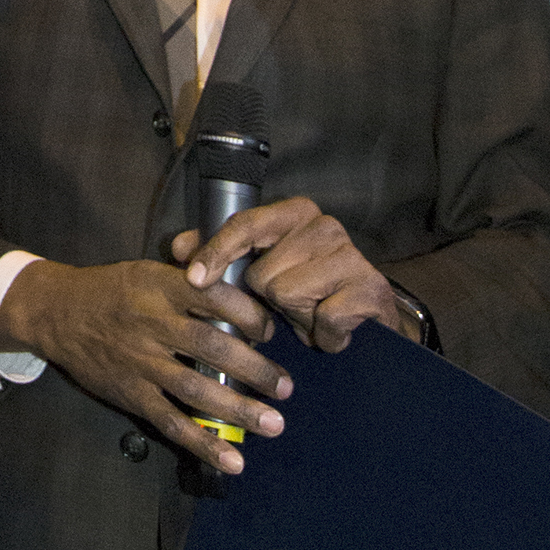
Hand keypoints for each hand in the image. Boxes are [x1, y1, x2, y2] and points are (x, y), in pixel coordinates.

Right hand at [0, 253, 291, 475]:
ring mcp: (141, 362)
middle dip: (255, 369)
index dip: (248, 314)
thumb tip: (239, 275)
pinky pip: (171, 422)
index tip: (269, 331)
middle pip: (212, 346)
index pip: (213, 296)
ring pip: (196, 388)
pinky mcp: (131, 394)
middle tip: (286, 387)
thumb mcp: (147, 269)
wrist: (56, 313)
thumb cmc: (112, 290)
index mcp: (160, 286)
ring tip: (274, 424)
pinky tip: (233, 461)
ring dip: (239, 409)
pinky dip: (204, 444)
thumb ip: (190, 275)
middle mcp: (152, 323)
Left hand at [180, 197, 412, 353]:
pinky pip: (324, 320)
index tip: (193, 278)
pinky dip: (325, 335)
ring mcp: (352, 255)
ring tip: (313, 314)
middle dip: (270, 299)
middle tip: (293, 303)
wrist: (369, 321)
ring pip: (288, 296)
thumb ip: (221, 253)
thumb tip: (177, 248)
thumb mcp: (263, 268)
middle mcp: (325, 225)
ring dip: (298, 318)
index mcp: (295, 213)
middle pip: (262, 274)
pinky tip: (335, 329)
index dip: (216, 252)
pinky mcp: (371, 289)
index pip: (245, 225)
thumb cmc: (309, 291)